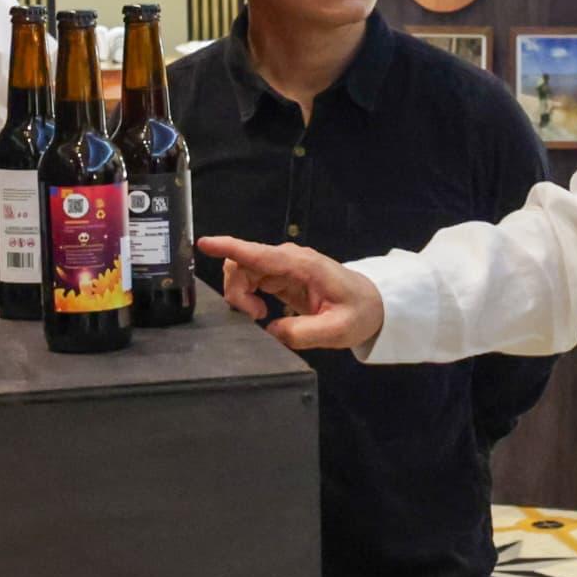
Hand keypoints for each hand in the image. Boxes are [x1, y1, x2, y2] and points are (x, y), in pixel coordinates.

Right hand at [198, 235, 386, 353]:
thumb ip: (303, 333)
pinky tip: (261, 314)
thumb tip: (270, 332)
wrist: (373, 305)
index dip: (228, 246)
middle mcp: (289, 260)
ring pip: (243, 271)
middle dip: (236, 291)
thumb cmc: (360, 312)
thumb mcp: (338, 330)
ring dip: (241, 296)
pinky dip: (247, 297)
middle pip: (242, 263)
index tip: (203, 244)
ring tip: (260, 318)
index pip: (258, 253)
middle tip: (255, 318)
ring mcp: (284, 267)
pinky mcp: (282, 277)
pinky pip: (252, 280)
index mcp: (302, 265)